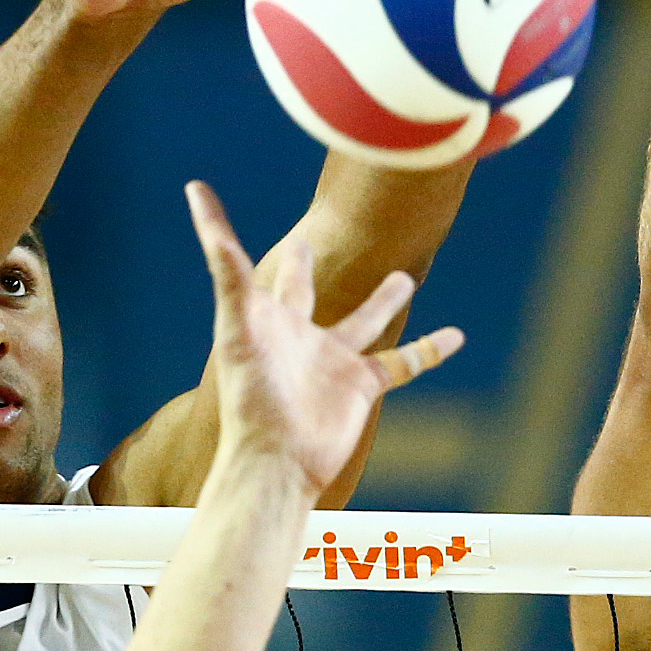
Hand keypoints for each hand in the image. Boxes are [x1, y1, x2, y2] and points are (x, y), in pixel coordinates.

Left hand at [185, 182, 461, 494]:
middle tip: (309, 241)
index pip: (268, 274)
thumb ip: (224, 261)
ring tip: (406, 278)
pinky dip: (429, 350)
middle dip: (306, 268)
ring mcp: (333, 363)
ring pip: (366, 322)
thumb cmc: (250, 393)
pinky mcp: (361, 387)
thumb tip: (195, 191)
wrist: (276, 459)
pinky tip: (455, 336)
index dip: (268, 252)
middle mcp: (300, 337)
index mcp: (269, 319)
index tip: (275, 227)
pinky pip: (402, 362)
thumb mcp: (236, 319)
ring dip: (385, 301)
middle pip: (307, 292)